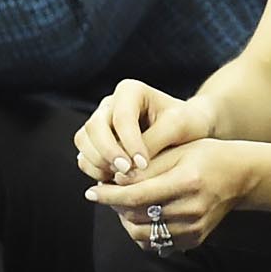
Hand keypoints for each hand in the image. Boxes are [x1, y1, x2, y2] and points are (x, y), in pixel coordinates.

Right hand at [72, 78, 215, 183]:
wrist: (187, 130)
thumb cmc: (187, 123)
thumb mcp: (179, 126)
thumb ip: (155, 141)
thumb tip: (132, 165)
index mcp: (130, 91)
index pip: (121, 117)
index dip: (129, 142)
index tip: (144, 163)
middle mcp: (110, 104)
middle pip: (94, 127)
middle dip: (108, 152)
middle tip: (126, 172)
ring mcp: (101, 122)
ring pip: (83, 140)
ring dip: (97, 161)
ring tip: (120, 177)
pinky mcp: (96, 141)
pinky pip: (84, 154)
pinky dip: (94, 169)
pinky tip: (114, 180)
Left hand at [88, 138, 253, 250]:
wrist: (240, 176)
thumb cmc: (205, 156)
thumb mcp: (177, 151)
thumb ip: (145, 167)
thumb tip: (113, 180)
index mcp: (187, 182)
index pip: (136, 196)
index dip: (108, 195)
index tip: (90, 190)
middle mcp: (192, 209)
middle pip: (136, 217)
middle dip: (114, 206)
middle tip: (105, 192)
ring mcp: (194, 228)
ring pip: (143, 235)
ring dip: (125, 220)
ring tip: (122, 204)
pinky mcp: (194, 240)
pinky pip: (157, 244)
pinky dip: (142, 232)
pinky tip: (140, 215)